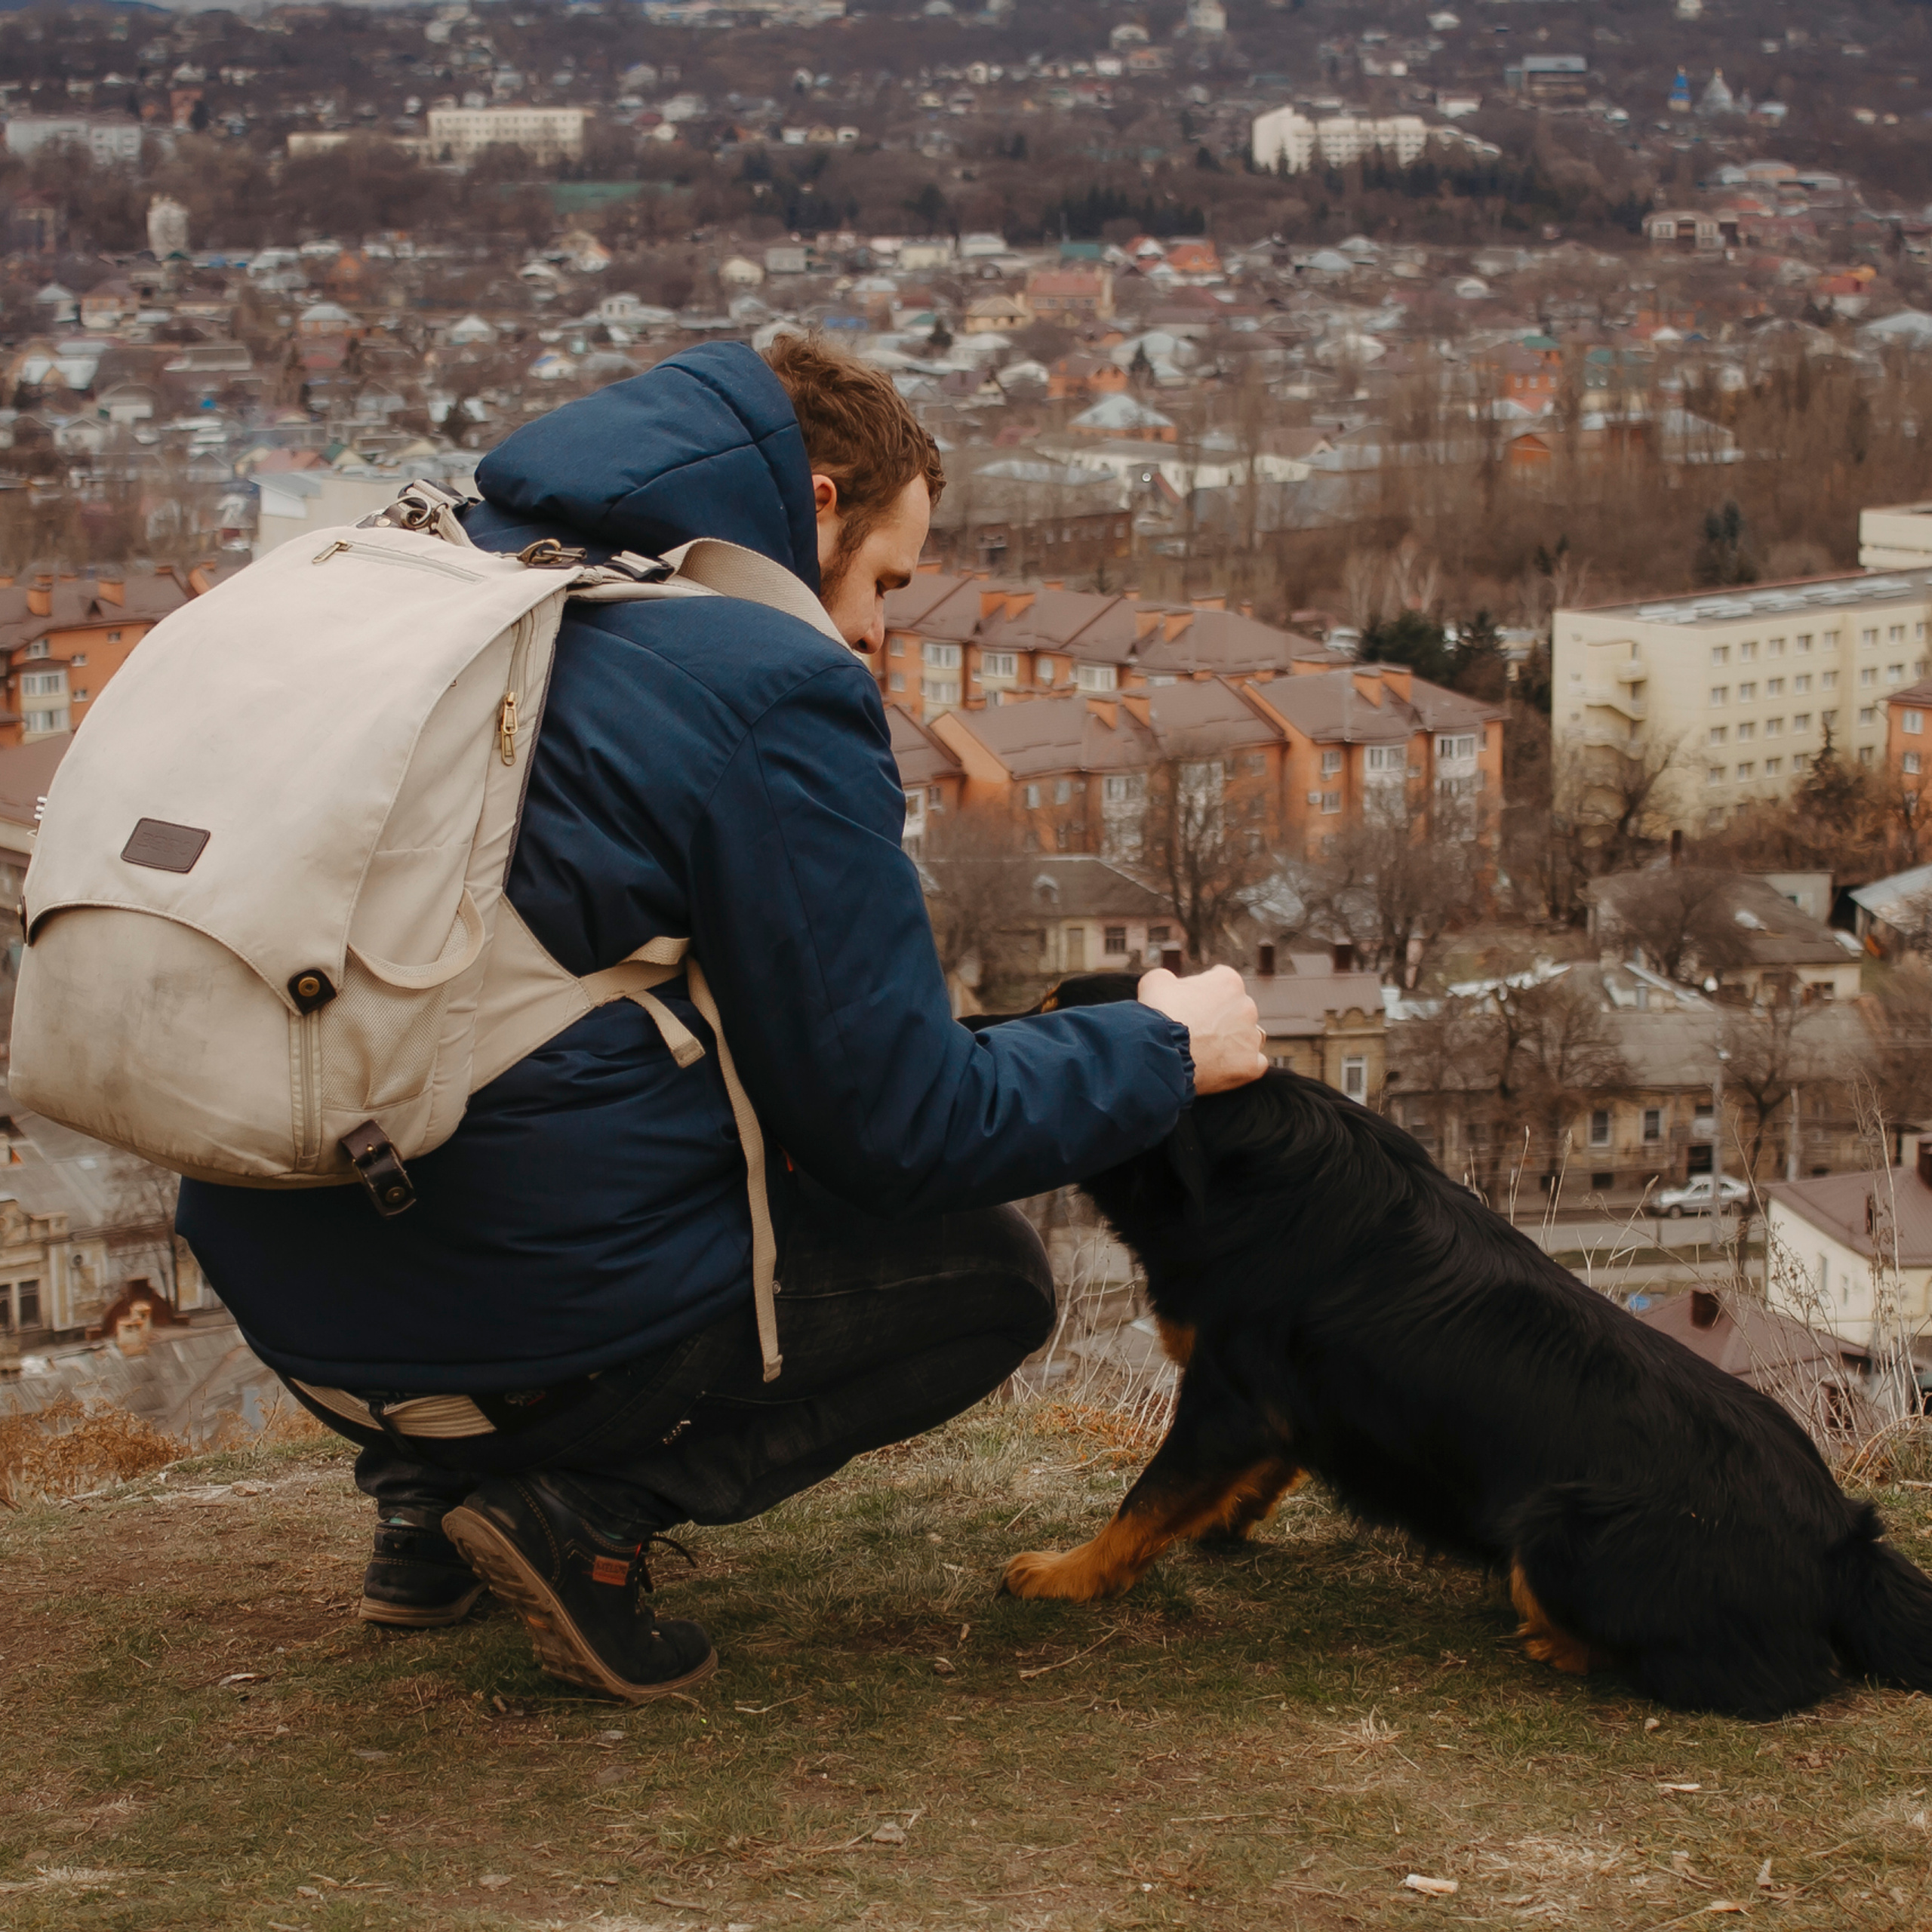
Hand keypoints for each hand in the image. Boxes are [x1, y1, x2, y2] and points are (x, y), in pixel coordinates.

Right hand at [1137, 964, 1267, 1095]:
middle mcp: (1246, 1006)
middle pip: (1236, 1010)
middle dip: (1219, 1018)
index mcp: (1228, 982)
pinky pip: (1254, 1063)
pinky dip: (1240, 1065)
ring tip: (1208, 1051)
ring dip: (1233, 1041)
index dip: (1202, 994)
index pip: (1221, 982)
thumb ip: (1168, 978)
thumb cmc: (1158, 1016)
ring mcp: (1250, 1037)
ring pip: (1247, 1036)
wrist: (1159, 1055)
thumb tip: (1169, 983)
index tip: (1189, 1005)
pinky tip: (1221, 1067)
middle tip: (1195, 1031)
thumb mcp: (1155, 982)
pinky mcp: (1251, 1065)